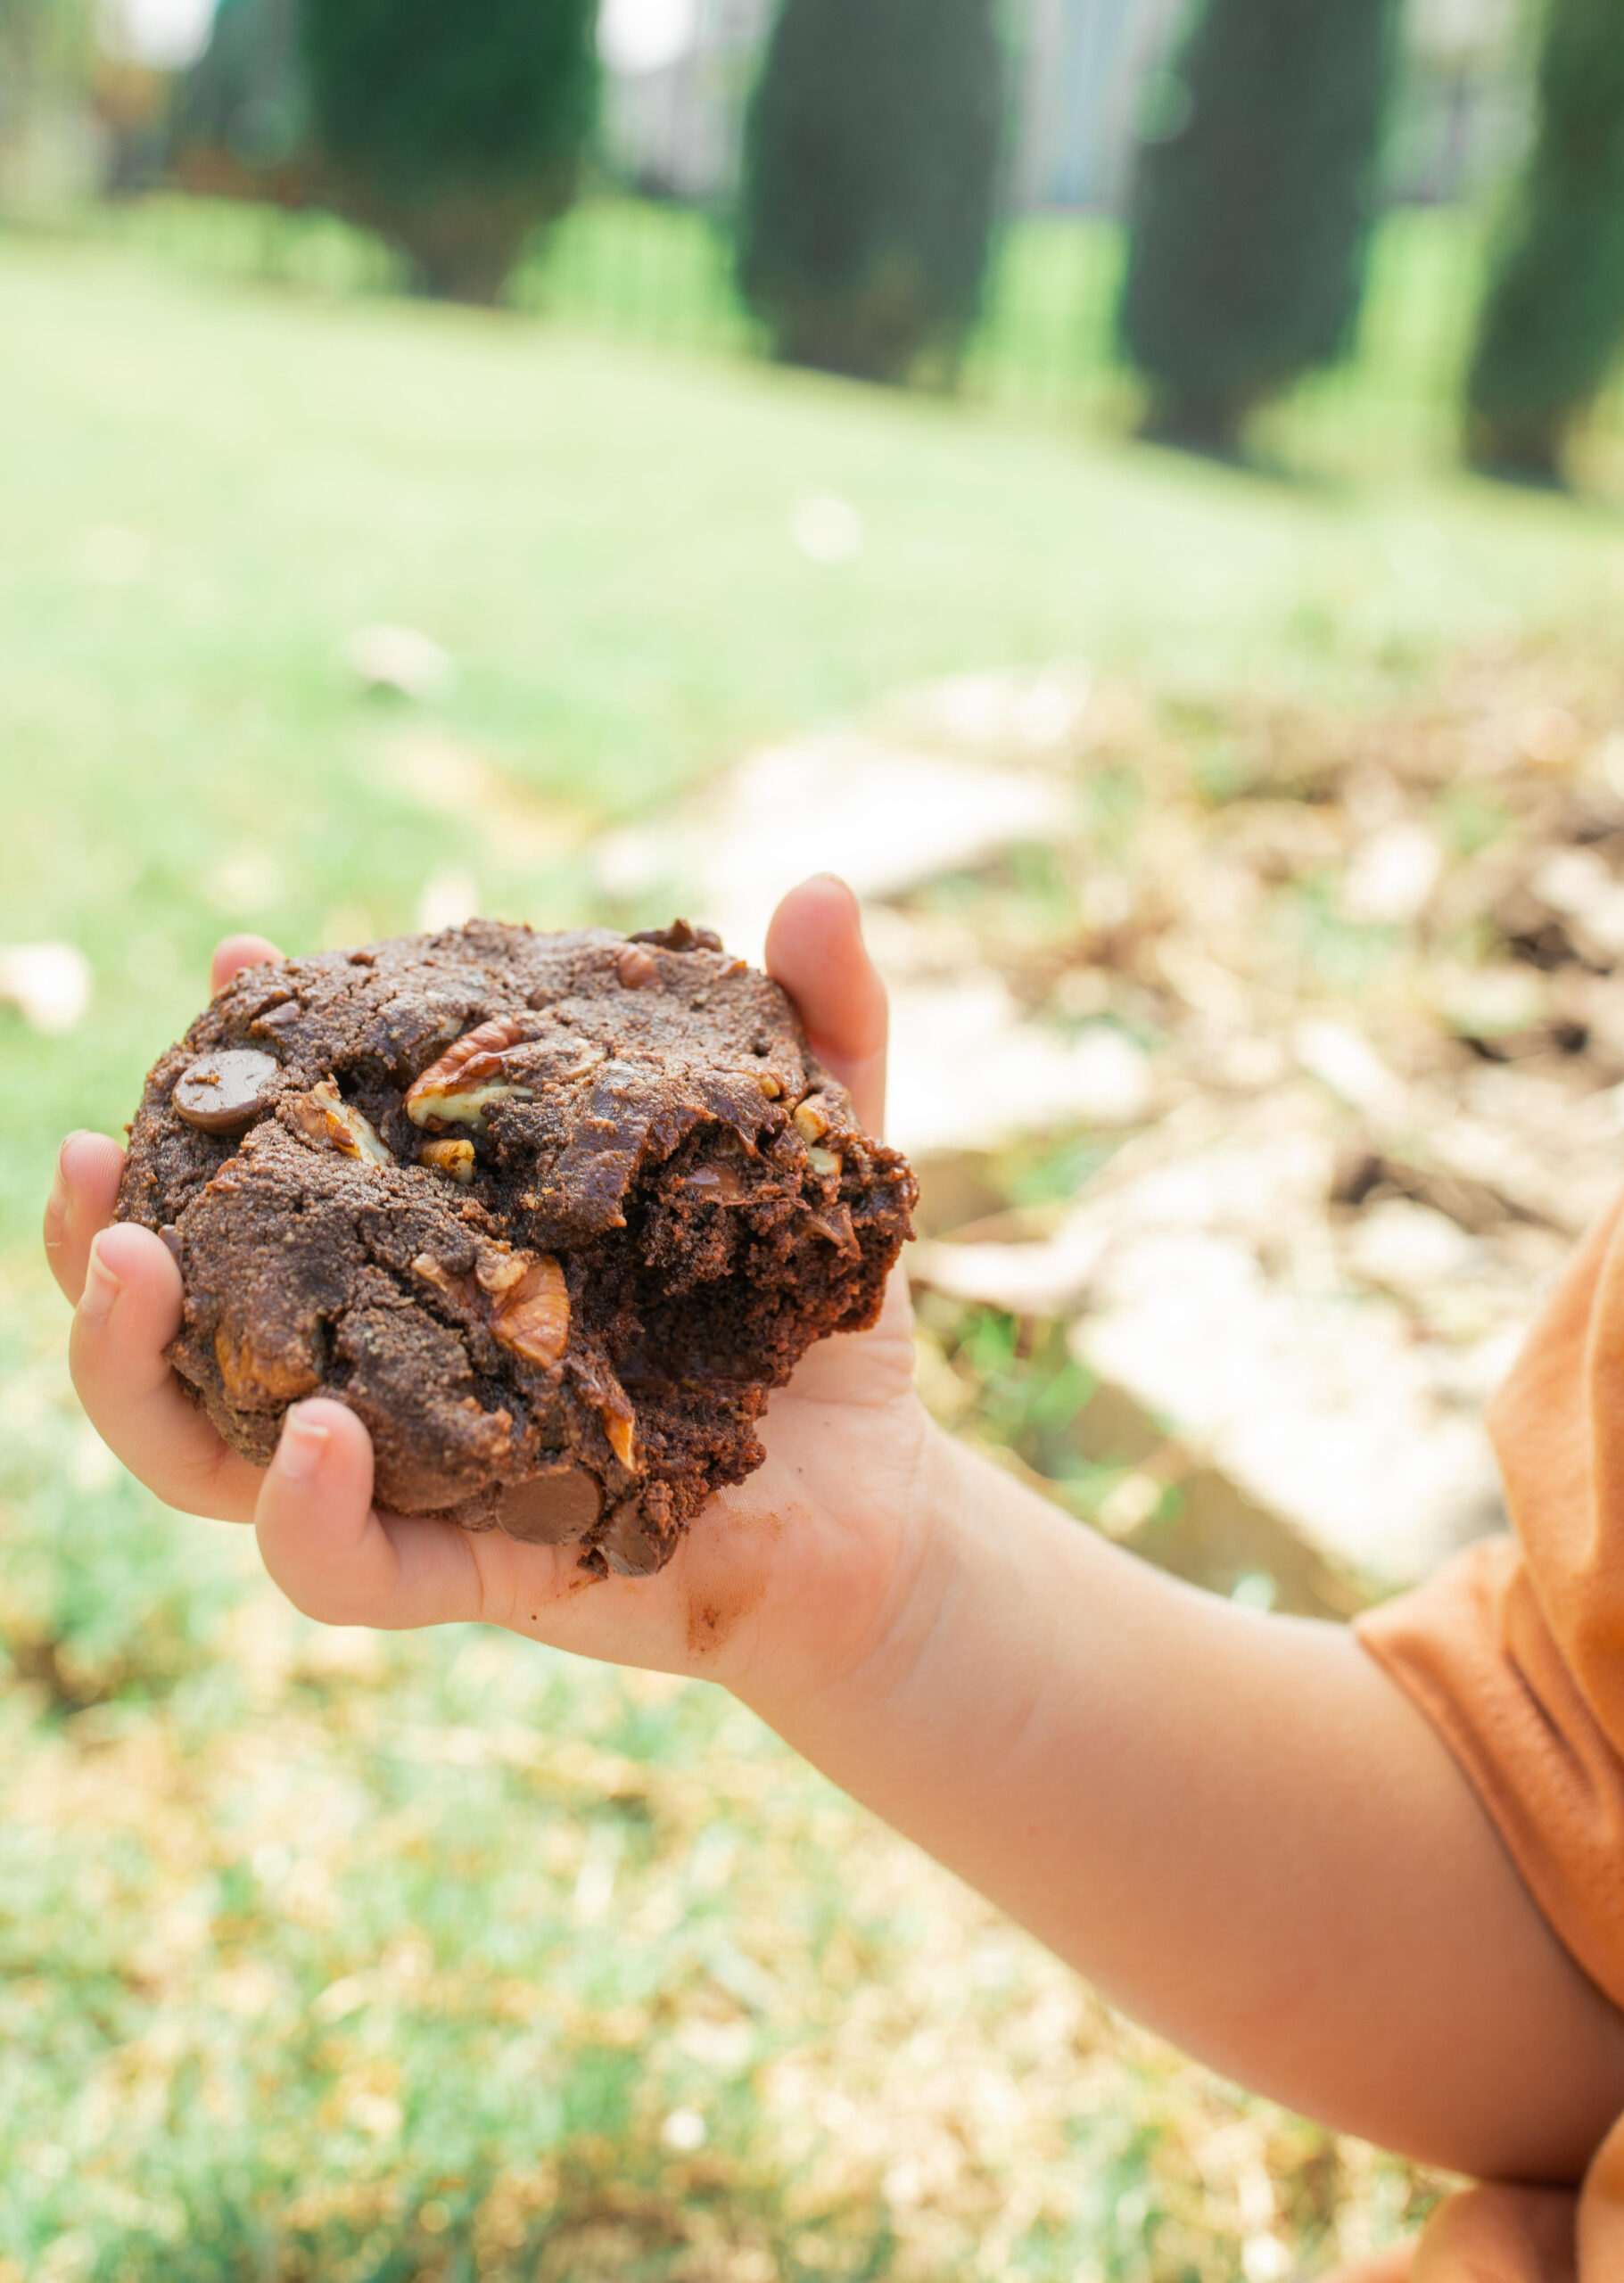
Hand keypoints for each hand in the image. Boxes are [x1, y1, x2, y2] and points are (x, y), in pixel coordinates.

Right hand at [45, 882, 937, 1705]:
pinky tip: (321, 1436)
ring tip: (122, 1265)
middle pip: (187, 1320)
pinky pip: (347, 1567)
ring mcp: (419, 1477)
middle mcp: (392, 1368)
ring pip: (202, 1455)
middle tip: (80, 1153)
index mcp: (435, 1260)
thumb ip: (816, 1030)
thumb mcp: (810, 1162)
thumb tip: (822, 885)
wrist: (888, 1513)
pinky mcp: (474, 1573)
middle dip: (99, 1240)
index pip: (295, 1173)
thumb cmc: (816, 1332)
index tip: (238, 963)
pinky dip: (308, 1511)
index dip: (242, 1074)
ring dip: (131, 1367)